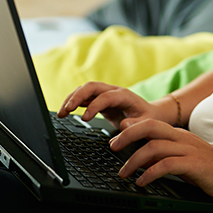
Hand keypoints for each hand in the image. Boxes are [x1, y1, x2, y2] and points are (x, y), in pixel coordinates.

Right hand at [57, 82, 171, 129]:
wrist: (151, 113)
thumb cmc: (149, 118)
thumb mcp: (147, 123)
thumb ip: (136, 124)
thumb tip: (123, 125)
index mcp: (124, 95)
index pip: (105, 96)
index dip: (94, 106)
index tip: (84, 118)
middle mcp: (113, 91)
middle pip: (91, 87)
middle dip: (77, 97)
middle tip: (66, 110)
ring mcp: (105, 94)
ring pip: (85, 90)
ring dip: (71, 99)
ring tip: (61, 113)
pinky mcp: (100, 100)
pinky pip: (84, 98)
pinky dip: (73, 103)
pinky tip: (65, 112)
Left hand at [110, 119, 212, 202]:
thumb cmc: (211, 170)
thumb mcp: (184, 159)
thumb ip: (165, 155)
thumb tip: (142, 157)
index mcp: (180, 135)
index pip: (151, 123)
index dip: (132, 127)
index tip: (116, 136)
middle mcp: (183, 138)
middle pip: (150, 127)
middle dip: (127, 136)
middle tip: (113, 147)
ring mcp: (189, 150)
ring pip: (154, 147)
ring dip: (134, 160)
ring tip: (124, 173)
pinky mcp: (194, 164)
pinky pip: (166, 165)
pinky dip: (150, 173)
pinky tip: (142, 182)